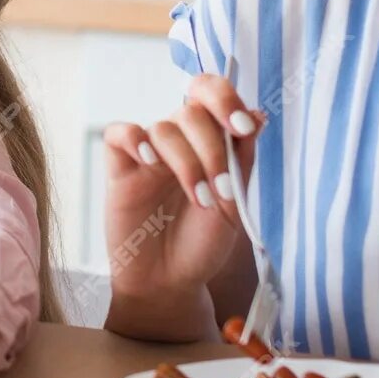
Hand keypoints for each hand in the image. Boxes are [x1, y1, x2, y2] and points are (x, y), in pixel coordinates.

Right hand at [102, 73, 260, 330]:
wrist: (170, 282)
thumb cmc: (202, 244)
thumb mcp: (235, 203)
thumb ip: (241, 158)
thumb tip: (259, 114)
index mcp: (208, 141)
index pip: (211, 95)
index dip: (226, 99)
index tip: (242, 126)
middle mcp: (178, 141)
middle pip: (191, 111)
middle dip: (213, 148)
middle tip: (222, 188)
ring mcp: (147, 154)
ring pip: (163, 127)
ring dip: (186, 162)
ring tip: (199, 199)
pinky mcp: (120, 169)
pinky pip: (119, 134)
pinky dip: (134, 139)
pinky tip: (149, 161)